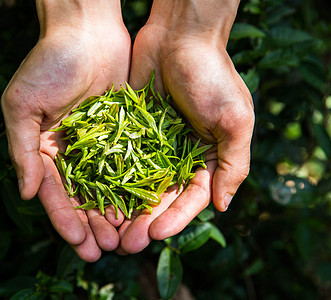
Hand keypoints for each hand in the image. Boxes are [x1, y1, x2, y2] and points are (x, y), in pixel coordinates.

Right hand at [1, 0, 130, 261]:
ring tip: (126, 240)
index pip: (55, 192)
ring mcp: (100, 143)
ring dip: (115, 214)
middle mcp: (72, 150)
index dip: (65, 219)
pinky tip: (144, 208)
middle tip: (106, 251)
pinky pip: (131, 164)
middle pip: (83, 196)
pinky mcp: (125, 131)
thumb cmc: (49, 62)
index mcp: (45, 147)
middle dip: (93, 225)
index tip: (78, 243)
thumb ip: (22, 150)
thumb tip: (27, 195)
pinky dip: (136, 187)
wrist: (86, 28)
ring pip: (109, 186)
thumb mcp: (22, 104)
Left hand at [118, 0, 253, 253]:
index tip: (156, 235)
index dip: (175, 218)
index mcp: (207, 157)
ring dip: (124, 208)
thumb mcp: (234, 120)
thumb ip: (234, 165)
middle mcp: (180, 155)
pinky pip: (119, 159)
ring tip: (108, 229)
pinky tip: (96, 197)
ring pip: (137, 184)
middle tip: (126, 244)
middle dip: (145, 221)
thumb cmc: (212, 75)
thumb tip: (223, 207)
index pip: (191, 197)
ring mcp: (153, 144)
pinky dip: (109, 179)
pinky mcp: (131, 131)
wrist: (179, 35)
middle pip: (161, 197)